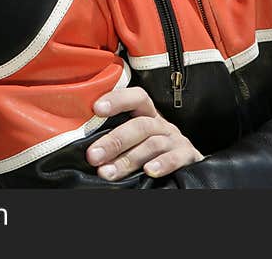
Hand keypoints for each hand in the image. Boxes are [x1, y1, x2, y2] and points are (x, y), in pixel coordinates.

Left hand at [86, 86, 203, 180]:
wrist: (185, 164)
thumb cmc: (149, 151)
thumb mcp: (134, 139)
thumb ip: (114, 137)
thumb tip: (83, 145)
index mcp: (147, 115)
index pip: (136, 98)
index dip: (117, 99)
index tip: (96, 108)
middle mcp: (162, 124)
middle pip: (140, 125)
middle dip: (114, 141)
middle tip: (93, 156)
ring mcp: (176, 140)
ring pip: (153, 143)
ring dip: (129, 159)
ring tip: (108, 172)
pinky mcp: (188, 156)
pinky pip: (176, 157)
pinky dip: (163, 164)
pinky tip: (149, 171)